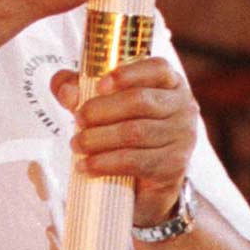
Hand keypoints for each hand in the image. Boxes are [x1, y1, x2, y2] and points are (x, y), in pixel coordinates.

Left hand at [53, 55, 196, 225]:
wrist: (147, 181)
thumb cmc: (126, 131)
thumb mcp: (103, 103)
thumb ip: (80, 88)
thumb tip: (67, 91)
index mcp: (169, 83)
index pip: (157, 68)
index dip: (128, 74)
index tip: (100, 85)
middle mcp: (182, 107)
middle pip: (140, 101)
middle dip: (101, 109)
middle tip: (78, 119)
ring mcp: (181, 137)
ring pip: (135, 133)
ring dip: (98, 138)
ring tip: (77, 144)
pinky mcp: (173, 166)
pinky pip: (135, 161)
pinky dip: (105, 163)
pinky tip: (87, 165)